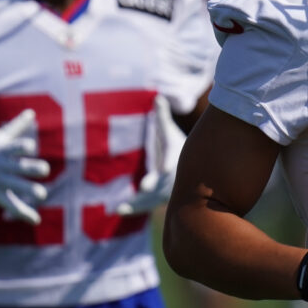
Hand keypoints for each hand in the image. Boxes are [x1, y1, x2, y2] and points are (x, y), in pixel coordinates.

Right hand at [0, 109, 49, 223]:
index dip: (24, 147)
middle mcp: (2, 166)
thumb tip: (32, 112)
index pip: (15, 147)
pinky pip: (12, 205)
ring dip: (31, 191)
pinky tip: (36, 220)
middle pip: (20, 167)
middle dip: (33, 168)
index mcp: (3, 151)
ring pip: (17, 187)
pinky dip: (24, 213)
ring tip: (42, 194)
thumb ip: (17, 126)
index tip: (31, 148)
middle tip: (43, 170)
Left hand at [116, 95, 184, 215]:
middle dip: (154, 187)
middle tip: (144, 188)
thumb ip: (162, 118)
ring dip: (137, 204)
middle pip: (163, 184)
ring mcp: (165, 190)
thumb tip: (158, 97)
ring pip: (152, 199)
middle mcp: (170, 177)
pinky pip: (146, 205)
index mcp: (173, 159)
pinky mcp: (158, 199)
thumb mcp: (169, 133)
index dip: (168, 164)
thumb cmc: (174, 148)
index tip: (164, 169)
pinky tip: (118, 210)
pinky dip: (134, 208)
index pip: (171, 161)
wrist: (190, 172)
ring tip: (119, 209)